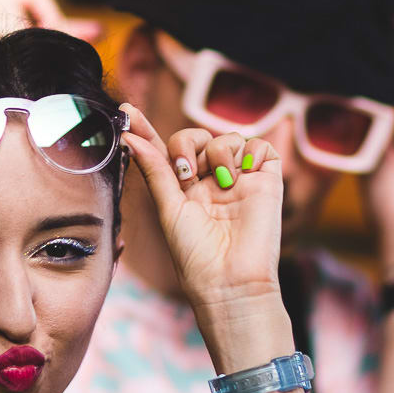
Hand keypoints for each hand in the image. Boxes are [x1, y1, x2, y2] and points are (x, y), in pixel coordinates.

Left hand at [121, 104, 283, 314]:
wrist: (231, 281)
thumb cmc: (196, 256)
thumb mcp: (168, 209)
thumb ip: (154, 169)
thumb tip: (130, 137)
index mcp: (185, 190)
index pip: (165, 151)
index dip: (146, 130)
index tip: (126, 112)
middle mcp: (211, 182)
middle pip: (196, 138)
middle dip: (187, 144)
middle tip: (187, 171)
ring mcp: (240, 180)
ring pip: (227, 138)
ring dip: (218, 151)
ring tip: (222, 182)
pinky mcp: (267, 180)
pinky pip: (260, 146)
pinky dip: (251, 151)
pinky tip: (242, 174)